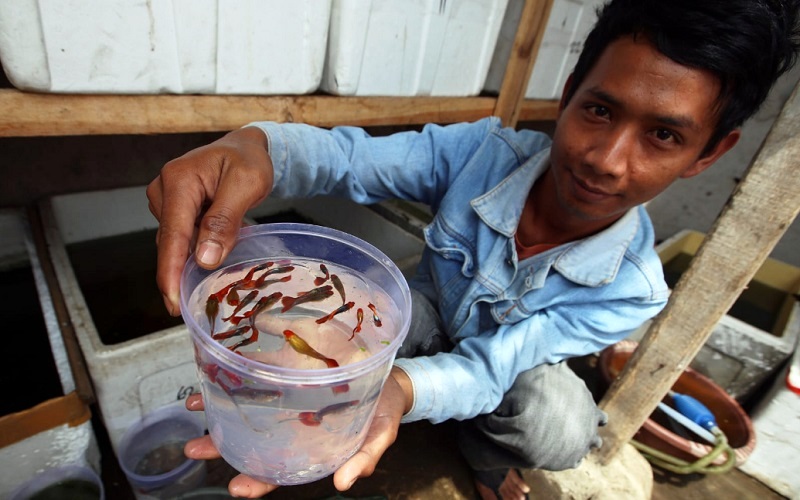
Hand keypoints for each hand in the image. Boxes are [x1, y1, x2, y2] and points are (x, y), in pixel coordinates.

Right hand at [146, 126, 273, 315]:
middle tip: (199, 302)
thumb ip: (224, 219)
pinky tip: (213, 257)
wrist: (244, 147)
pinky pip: (182, 237)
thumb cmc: (248, 160)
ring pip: (176, 243)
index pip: (172, 234)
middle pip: (170, 242)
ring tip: (214, 275)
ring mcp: (165, 200)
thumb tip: (204, 258)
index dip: (170, 271)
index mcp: (179, 181)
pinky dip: (197, 249)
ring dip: (193, 259)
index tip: (173, 301)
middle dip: (181, 272)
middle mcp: (164, 190)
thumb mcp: (246, 184)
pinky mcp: (173, 209)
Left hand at [184, 368, 409, 497]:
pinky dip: (235, 376)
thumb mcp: (382, 434)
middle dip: (221, 448)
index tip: (235, 488)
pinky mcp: (289, 371)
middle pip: (253, 443)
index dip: (257, 481)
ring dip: (218, 412)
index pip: (280, 471)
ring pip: (247, 411)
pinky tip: (216, 372)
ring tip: (193, 407)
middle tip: (194, 449)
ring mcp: (289, 398)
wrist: (392, 372)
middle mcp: (294, 425)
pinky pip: (258, 376)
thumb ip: (365, 457)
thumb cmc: (385, 407)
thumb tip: (344, 483)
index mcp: (313, 448)